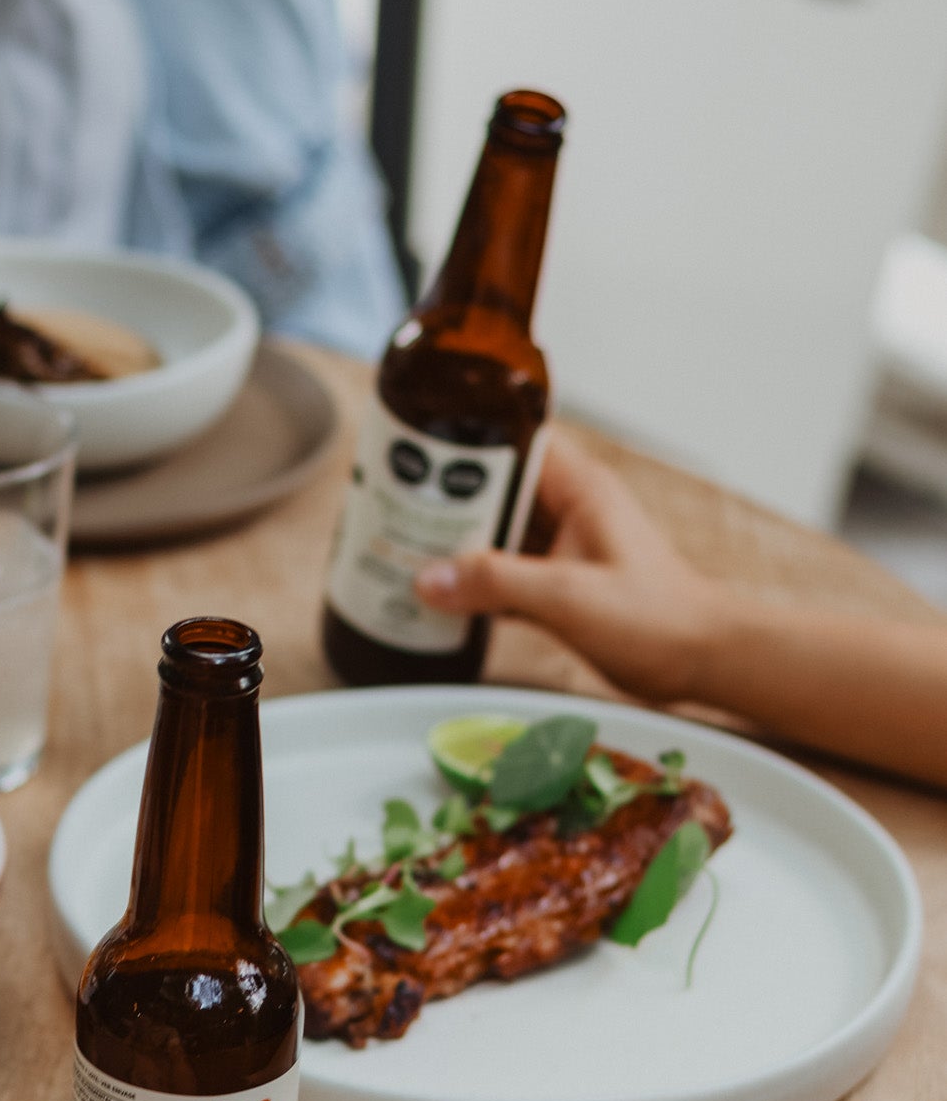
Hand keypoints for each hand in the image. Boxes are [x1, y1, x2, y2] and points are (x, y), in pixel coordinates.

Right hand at [415, 429, 724, 701]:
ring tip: (407, 551)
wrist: (704, 659)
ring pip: (498, 532)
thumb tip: (430, 579)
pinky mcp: (564, 583)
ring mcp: (567, 546)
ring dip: (459, 544)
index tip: (420, 455)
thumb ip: (496, 583)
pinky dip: (477, 581)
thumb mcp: (568, 596)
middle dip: (449, 500)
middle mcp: (571, 509)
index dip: (466, 442)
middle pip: (496, 488)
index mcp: (578, 488)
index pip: (513, 441)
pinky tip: (444, 596)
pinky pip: (508, 571)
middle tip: (397, 509)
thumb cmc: (659, 617)